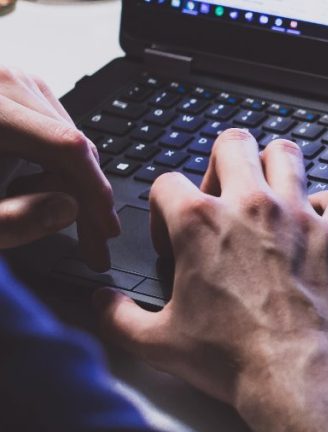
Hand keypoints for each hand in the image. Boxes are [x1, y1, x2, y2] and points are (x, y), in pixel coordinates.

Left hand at [0, 67, 119, 269]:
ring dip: (70, 182)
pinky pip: (51, 130)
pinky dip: (54, 164)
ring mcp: (7, 81)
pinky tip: (35, 187)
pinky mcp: (8, 89)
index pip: (66, 147)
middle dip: (86, 196)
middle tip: (92, 243)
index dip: (94, 193)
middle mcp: (0, 81)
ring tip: (43, 212)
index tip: (105, 232)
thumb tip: (68, 209)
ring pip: (67, 137)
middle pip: (72, 142)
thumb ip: (11, 220)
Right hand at [94, 129, 327, 403]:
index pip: (167, 182)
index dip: (163, 208)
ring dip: (277, 167)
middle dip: (223, 162)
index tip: (173, 237)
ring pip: (288, 154)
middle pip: (232, 144)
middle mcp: (250, 206)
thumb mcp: (157, 343)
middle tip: (224, 195)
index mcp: (199, 223)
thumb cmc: (233, 360)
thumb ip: (118, 317)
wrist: (297, 376)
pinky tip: (322, 221)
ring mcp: (298, 215)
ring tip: (271, 192)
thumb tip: (102, 303)